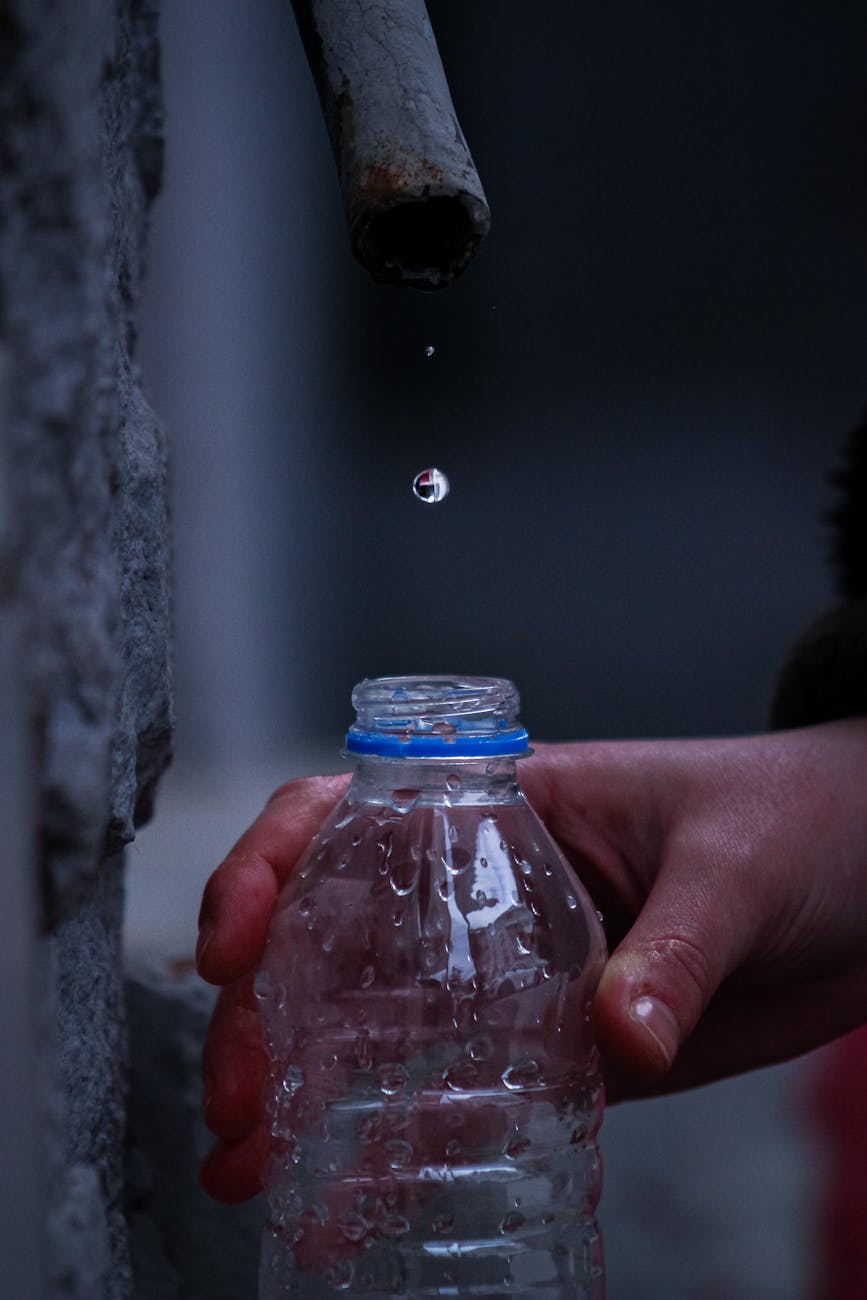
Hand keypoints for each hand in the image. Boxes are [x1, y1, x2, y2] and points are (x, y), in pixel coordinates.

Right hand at [196, 719, 866, 1201]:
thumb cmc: (803, 822)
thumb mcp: (737, 866)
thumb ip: (679, 947)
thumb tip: (622, 1035)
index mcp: (508, 807)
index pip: (350, 814)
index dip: (269, 868)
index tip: (230, 944)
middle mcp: (486, 889)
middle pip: (336, 935)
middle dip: (263, 1009)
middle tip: (236, 1095)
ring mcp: (514, 972)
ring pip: (376, 1024)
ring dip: (301, 1088)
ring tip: (247, 1164)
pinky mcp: (559, 1045)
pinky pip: (460, 1093)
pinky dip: (396, 1144)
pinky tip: (340, 1199)